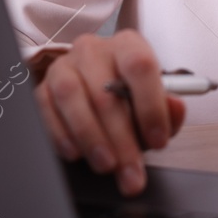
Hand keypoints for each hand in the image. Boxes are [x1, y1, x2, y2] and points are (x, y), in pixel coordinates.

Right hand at [34, 30, 186, 196]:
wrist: (95, 89)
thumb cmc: (128, 96)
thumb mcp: (155, 102)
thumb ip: (169, 109)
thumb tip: (175, 108)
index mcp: (128, 45)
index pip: (140, 65)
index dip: (150, 106)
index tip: (158, 140)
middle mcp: (94, 49)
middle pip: (105, 91)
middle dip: (121, 139)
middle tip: (131, 172)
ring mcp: (65, 65)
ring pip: (72, 97)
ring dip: (91, 137)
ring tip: (106, 165)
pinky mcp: (43, 86)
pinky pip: (46, 108)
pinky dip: (61, 134)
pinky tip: (77, 153)